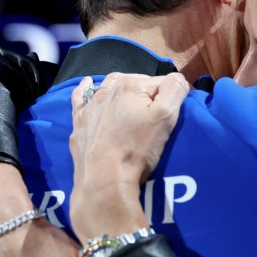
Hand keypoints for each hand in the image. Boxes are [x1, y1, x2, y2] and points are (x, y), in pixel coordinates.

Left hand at [69, 72, 188, 240]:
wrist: (104, 178)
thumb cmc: (138, 149)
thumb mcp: (165, 117)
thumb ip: (175, 90)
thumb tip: (177, 79)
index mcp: (131, 84)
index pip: (161, 83)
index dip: (169, 98)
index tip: (169, 117)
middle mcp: (107, 88)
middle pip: (137, 84)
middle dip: (147, 96)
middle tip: (152, 121)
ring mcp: (90, 105)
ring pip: (111, 88)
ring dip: (122, 94)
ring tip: (130, 110)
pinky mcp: (79, 121)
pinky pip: (81, 97)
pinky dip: (86, 90)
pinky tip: (87, 85)